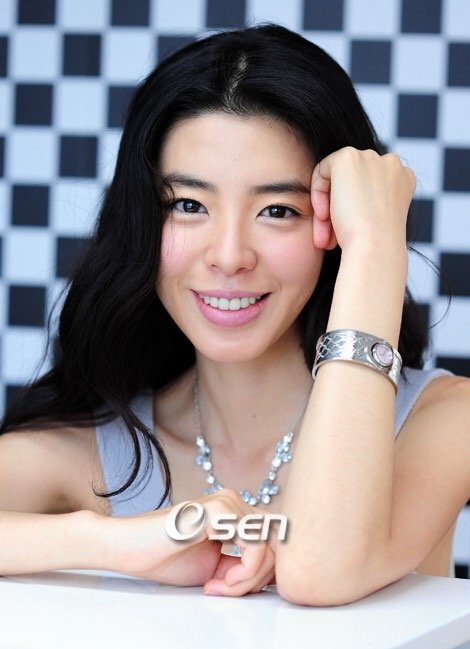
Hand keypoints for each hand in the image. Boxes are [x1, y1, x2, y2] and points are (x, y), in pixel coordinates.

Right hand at [109, 488, 276, 596]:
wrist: (128, 548)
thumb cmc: (164, 556)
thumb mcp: (216, 565)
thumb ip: (244, 565)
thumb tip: (277, 577)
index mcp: (234, 511)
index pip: (272, 541)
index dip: (262, 573)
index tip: (235, 590)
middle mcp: (234, 502)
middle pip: (275, 544)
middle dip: (258, 578)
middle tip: (227, 592)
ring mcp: (227, 502)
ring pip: (268, 547)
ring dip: (248, 580)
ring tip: (220, 589)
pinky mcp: (219, 510)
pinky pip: (254, 547)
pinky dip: (243, 574)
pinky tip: (218, 584)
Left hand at [310, 147, 415, 252]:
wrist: (374, 247)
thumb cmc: (374, 244)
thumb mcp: (376, 220)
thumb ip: (367, 203)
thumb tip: (348, 201)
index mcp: (403, 179)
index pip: (368, 188)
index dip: (353, 213)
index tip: (344, 236)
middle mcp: (391, 164)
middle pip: (352, 183)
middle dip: (337, 212)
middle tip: (329, 241)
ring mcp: (371, 158)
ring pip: (337, 180)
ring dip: (328, 209)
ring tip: (323, 238)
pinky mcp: (347, 157)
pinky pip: (323, 171)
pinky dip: (318, 195)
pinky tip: (323, 217)